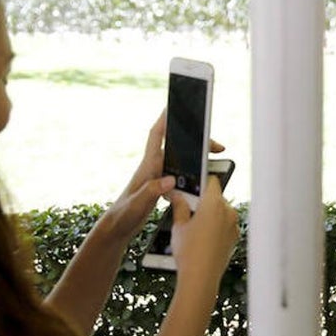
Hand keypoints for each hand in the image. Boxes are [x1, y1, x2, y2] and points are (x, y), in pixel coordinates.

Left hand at [99, 112, 225, 243]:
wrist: (117, 228)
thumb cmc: (123, 215)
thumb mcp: (137, 204)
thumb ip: (152, 191)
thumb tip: (170, 179)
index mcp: (148, 166)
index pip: (156, 136)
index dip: (165, 119)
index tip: (176, 107)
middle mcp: (153, 168)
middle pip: (177, 147)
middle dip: (197, 142)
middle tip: (218, 147)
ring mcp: (158, 177)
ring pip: (181, 160)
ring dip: (197, 157)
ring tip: (215, 159)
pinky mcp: (162, 187)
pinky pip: (181, 174)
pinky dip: (193, 173)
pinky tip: (202, 179)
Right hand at [169, 174, 239, 294]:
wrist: (201, 278)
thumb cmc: (189, 252)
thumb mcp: (178, 226)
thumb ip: (179, 206)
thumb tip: (177, 195)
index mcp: (214, 204)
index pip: (211, 181)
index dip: (201, 180)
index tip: (193, 184)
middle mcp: (228, 212)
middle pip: (216, 197)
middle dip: (203, 200)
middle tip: (188, 208)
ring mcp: (233, 225)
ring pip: (222, 211)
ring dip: (210, 214)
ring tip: (194, 226)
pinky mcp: (235, 237)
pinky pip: (225, 224)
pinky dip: (216, 226)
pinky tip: (203, 237)